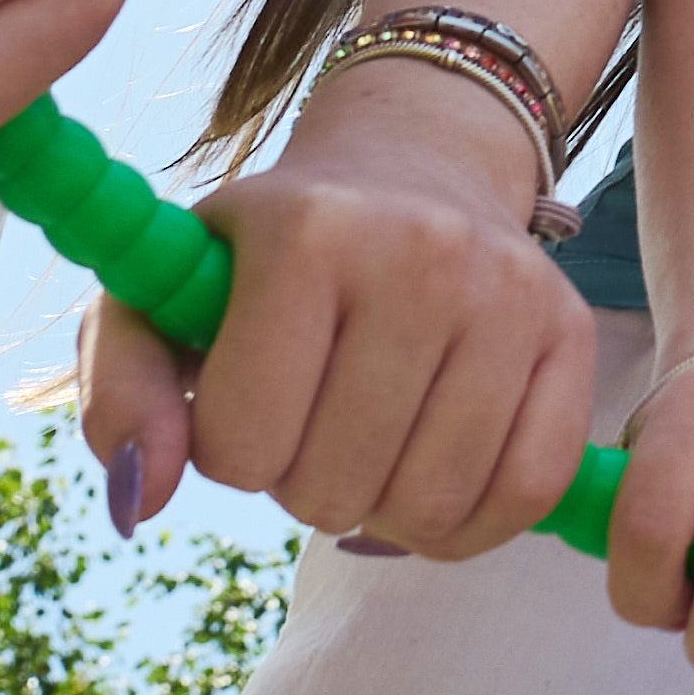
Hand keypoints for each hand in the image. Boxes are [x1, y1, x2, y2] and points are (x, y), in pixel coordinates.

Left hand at [65, 62, 600, 558]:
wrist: (410, 172)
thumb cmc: (263, 259)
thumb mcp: (164, 298)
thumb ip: (123, 393)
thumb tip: (138, 502)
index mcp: (304, 229)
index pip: (239, 440)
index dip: (227, 449)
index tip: (245, 395)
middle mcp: (418, 248)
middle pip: (333, 484)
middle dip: (304, 480)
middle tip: (312, 419)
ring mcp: (507, 290)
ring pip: (432, 501)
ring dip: (384, 507)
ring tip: (371, 443)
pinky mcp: (571, 331)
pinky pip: (527, 492)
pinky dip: (472, 522)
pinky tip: (437, 480)